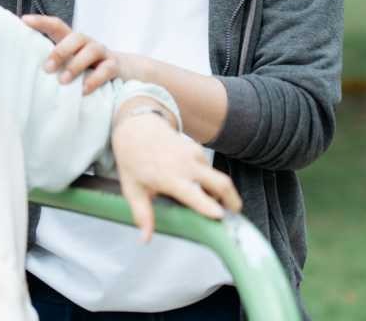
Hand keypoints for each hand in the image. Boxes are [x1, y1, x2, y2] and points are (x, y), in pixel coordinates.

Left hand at [22, 15, 123, 94]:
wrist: (123, 72)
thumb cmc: (88, 68)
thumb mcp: (70, 62)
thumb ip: (54, 63)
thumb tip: (25, 70)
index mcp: (73, 41)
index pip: (57, 25)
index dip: (42, 21)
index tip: (24, 20)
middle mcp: (88, 43)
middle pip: (76, 37)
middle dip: (60, 51)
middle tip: (46, 69)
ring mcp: (103, 53)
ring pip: (91, 51)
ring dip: (76, 65)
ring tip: (63, 81)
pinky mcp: (115, 66)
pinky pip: (106, 70)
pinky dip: (94, 80)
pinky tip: (83, 90)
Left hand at [111, 113, 241, 241]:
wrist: (136, 127)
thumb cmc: (133, 160)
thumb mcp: (132, 189)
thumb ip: (142, 214)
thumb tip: (145, 239)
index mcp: (169, 177)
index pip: (194, 194)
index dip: (209, 206)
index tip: (221, 216)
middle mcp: (186, 165)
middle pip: (221, 183)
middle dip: (233, 201)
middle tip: (233, 215)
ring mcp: (194, 154)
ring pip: (218, 177)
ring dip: (219, 192)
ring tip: (209, 202)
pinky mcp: (197, 148)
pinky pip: (210, 169)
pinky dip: (210, 181)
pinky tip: (198, 187)